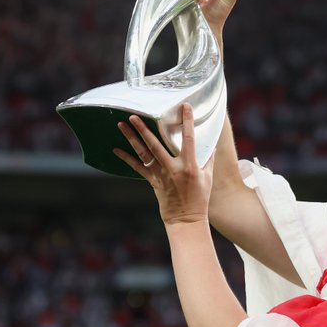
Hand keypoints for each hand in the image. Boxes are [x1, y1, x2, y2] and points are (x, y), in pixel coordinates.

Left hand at [113, 104, 214, 226]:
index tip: (185, 107)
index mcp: (190, 165)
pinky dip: (127, 159)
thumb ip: (208, 160)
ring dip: (132, 138)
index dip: (187, 121)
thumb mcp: (208, 178)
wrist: (186, 219)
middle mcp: (173, 168)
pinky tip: (116, 150)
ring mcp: (161, 175)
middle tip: (134, 115)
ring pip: (144, 153)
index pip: (189, 139)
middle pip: (156, 144)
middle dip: (144, 129)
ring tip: (122, 125)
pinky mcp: (153, 182)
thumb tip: (210, 145)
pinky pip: (138, 168)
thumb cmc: (200, 198)